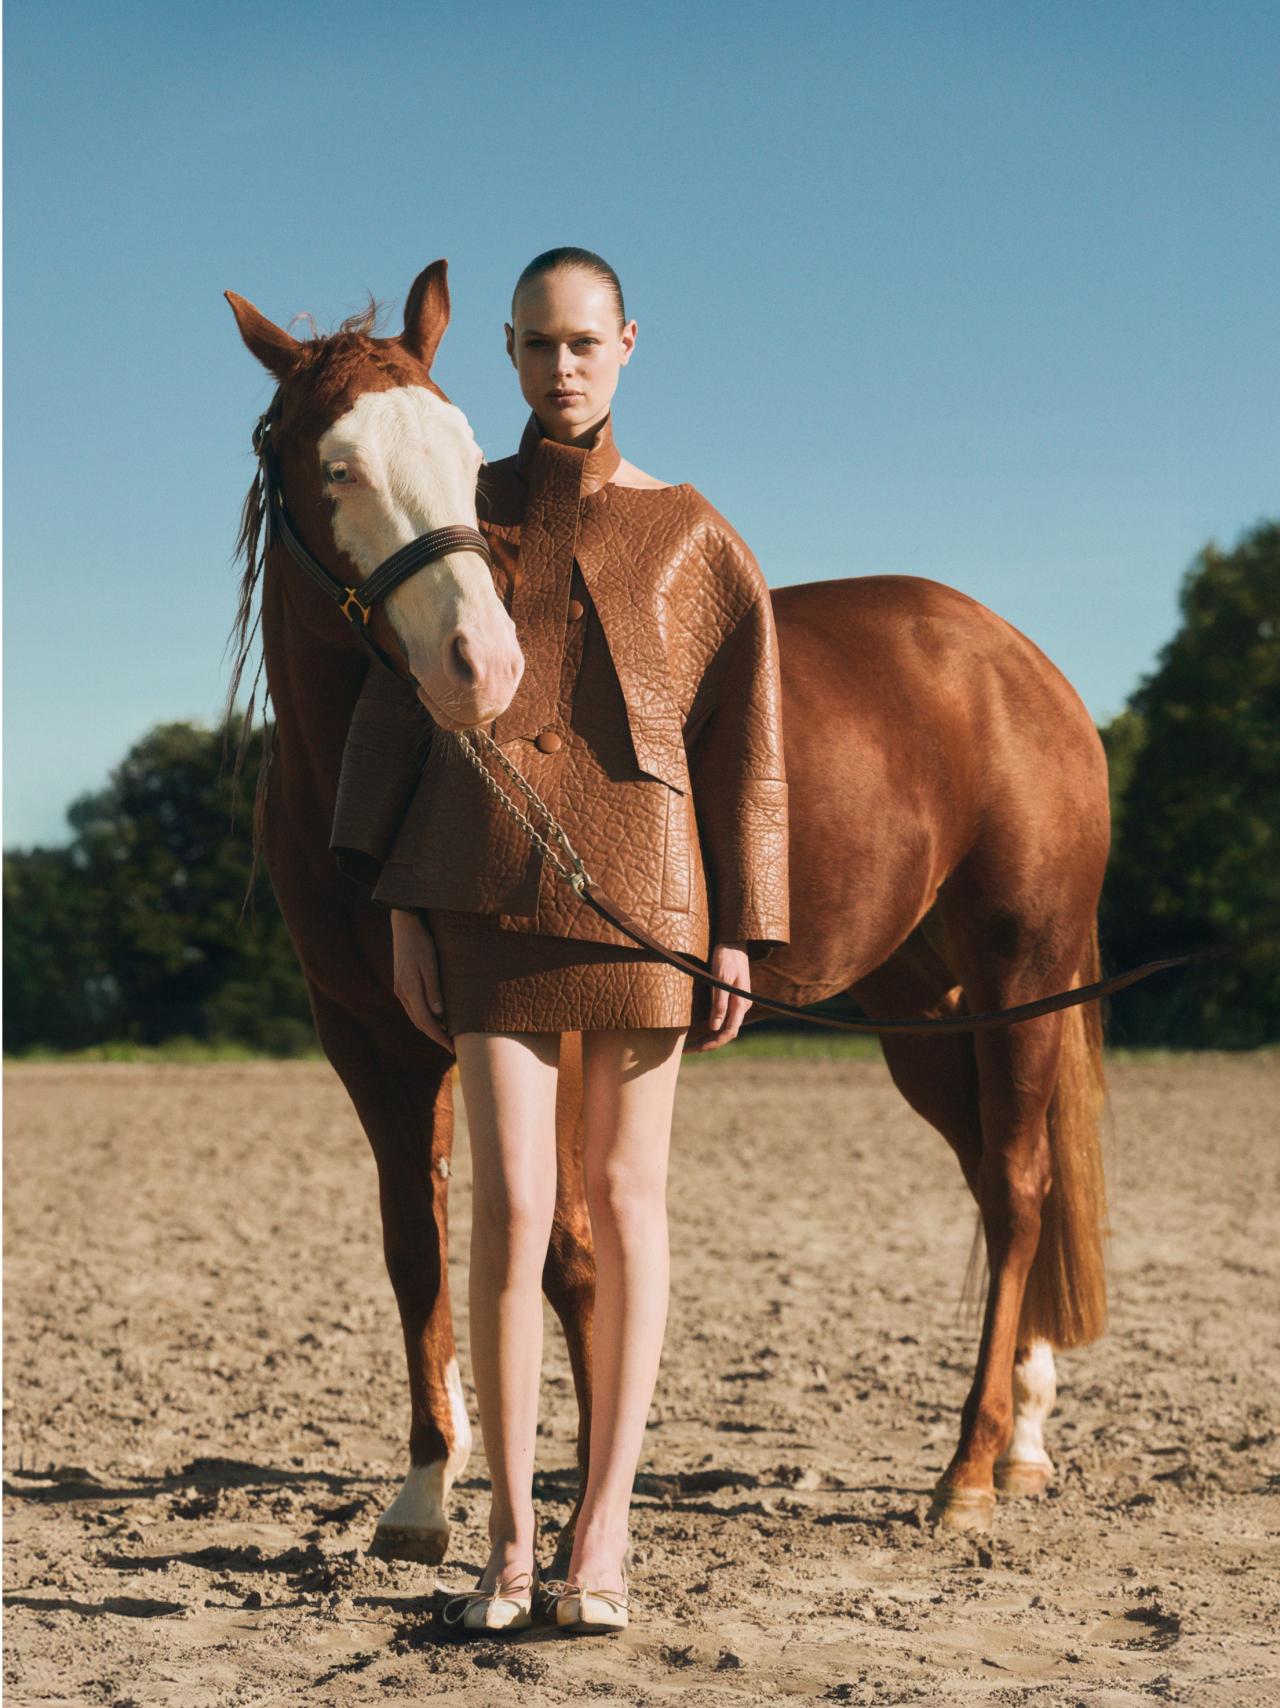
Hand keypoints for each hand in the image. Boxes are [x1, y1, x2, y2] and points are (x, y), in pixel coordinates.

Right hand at [391, 910, 453, 1054]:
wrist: (405, 926)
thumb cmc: (421, 942)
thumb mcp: (431, 964)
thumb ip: (434, 989)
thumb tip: (439, 1015)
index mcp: (409, 990)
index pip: (425, 1022)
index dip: (439, 1037)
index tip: (452, 1047)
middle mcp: (402, 993)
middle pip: (419, 1023)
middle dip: (435, 1036)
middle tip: (452, 1047)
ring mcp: (400, 988)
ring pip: (415, 1016)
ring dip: (430, 1028)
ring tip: (447, 1035)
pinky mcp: (402, 983)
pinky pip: (414, 1007)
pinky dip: (425, 1017)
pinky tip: (436, 1017)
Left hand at [684, 940, 750, 1052]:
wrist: (733, 940)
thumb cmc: (726, 956)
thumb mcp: (720, 979)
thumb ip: (719, 1003)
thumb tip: (714, 1027)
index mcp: (740, 1003)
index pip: (728, 1033)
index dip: (711, 1044)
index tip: (693, 1048)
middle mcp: (741, 1006)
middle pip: (726, 1033)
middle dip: (707, 1044)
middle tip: (686, 1050)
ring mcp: (738, 1002)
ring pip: (725, 1027)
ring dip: (709, 1037)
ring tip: (690, 1043)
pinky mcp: (732, 997)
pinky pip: (724, 1018)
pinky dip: (712, 1027)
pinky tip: (699, 1028)